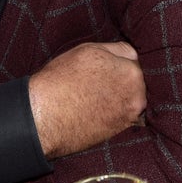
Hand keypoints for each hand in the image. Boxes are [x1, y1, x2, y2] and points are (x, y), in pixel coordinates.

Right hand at [28, 41, 146, 158]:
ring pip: (130, 99)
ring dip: (119, 97)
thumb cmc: (62, 79)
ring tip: (95, 98)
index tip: (103, 68)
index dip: (115, 62)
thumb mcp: (89, 50)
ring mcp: (130, 116)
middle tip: (98, 83)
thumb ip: (116, 50)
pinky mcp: (120, 132)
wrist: (44, 116)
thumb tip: (132, 55)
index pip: (132, 60)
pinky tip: (98, 110)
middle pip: (135, 81)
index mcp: (132, 72)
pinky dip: (115, 113)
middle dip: (121, 80)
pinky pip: (124, 116)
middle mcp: (137, 95)